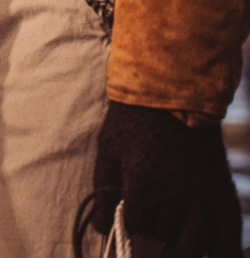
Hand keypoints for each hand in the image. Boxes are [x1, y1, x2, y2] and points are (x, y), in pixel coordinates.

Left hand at [92, 100, 241, 256]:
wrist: (171, 88)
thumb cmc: (132, 116)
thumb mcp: (108, 146)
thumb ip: (102, 188)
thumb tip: (99, 228)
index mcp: (145, 180)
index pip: (136, 222)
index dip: (129, 221)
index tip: (128, 214)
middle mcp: (178, 191)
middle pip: (166, 232)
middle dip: (155, 230)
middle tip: (152, 224)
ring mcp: (203, 190)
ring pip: (197, 239)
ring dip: (183, 246)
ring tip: (173, 248)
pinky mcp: (221, 185)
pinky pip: (230, 229)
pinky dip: (224, 251)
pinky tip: (216, 257)